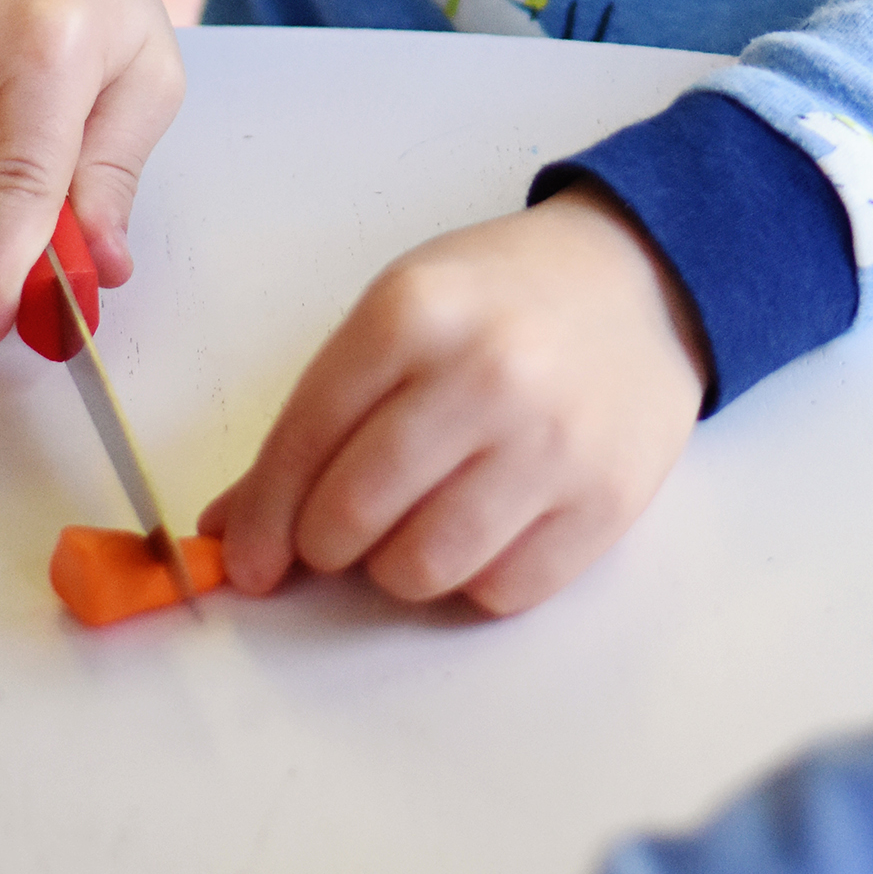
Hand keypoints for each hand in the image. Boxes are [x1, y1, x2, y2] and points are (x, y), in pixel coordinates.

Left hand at [200, 185, 709, 616]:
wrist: (641, 279)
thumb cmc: (501, 298)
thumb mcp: (402, 312)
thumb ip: (320, 412)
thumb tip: (231, 525)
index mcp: (415, 312)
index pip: (304, 440)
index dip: (262, 515)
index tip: (248, 558)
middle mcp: (484, 373)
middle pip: (351, 516)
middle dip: (324, 543)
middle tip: (340, 531)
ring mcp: (551, 441)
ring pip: (420, 569)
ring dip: (398, 565)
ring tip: (420, 519)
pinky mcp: (605, 502)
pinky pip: (499, 593)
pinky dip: (475, 577)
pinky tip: (488, 522)